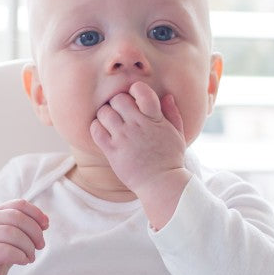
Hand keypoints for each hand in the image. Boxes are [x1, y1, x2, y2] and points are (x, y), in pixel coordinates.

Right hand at [0, 199, 48, 274]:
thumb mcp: (11, 236)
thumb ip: (24, 226)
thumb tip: (45, 221)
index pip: (19, 204)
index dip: (36, 213)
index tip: (46, 225)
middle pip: (17, 217)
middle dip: (35, 232)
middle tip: (40, 246)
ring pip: (12, 234)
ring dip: (28, 246)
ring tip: (31, 257)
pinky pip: (6, 250)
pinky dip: (20, 256)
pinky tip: (23, 261)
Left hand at [90, 83, 190, 227]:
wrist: (161, 184)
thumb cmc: (170, 159)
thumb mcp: (177, 134)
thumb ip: (172, 113)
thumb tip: (166, 95)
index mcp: (155, 119)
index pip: (141, 90)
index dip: (135, 90)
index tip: (135, 99)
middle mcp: (138, 125)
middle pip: (118, 99)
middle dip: (118, 102)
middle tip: (120, 112)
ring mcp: (124, 138)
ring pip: (104, 112)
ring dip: (105, 114)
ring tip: (110, 122)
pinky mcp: (112, 151)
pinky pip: (96, 130)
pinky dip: (96, 127)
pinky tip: (103, 132)